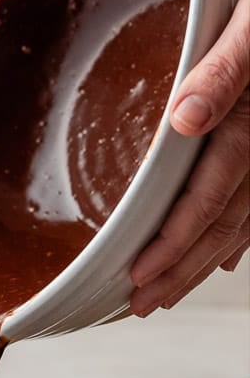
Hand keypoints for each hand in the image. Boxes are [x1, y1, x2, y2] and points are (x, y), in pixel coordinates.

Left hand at [131, 0, 249, 315]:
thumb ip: (222, 71)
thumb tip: (184, 119)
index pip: (209, 200)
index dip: (174, 243)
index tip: (138, 277)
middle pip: (225, 225)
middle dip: (181, 270)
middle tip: (141, 306)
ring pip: (243, 222)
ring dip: (203, 262)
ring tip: (169, 292)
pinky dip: (240, 236)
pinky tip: (225, 257)